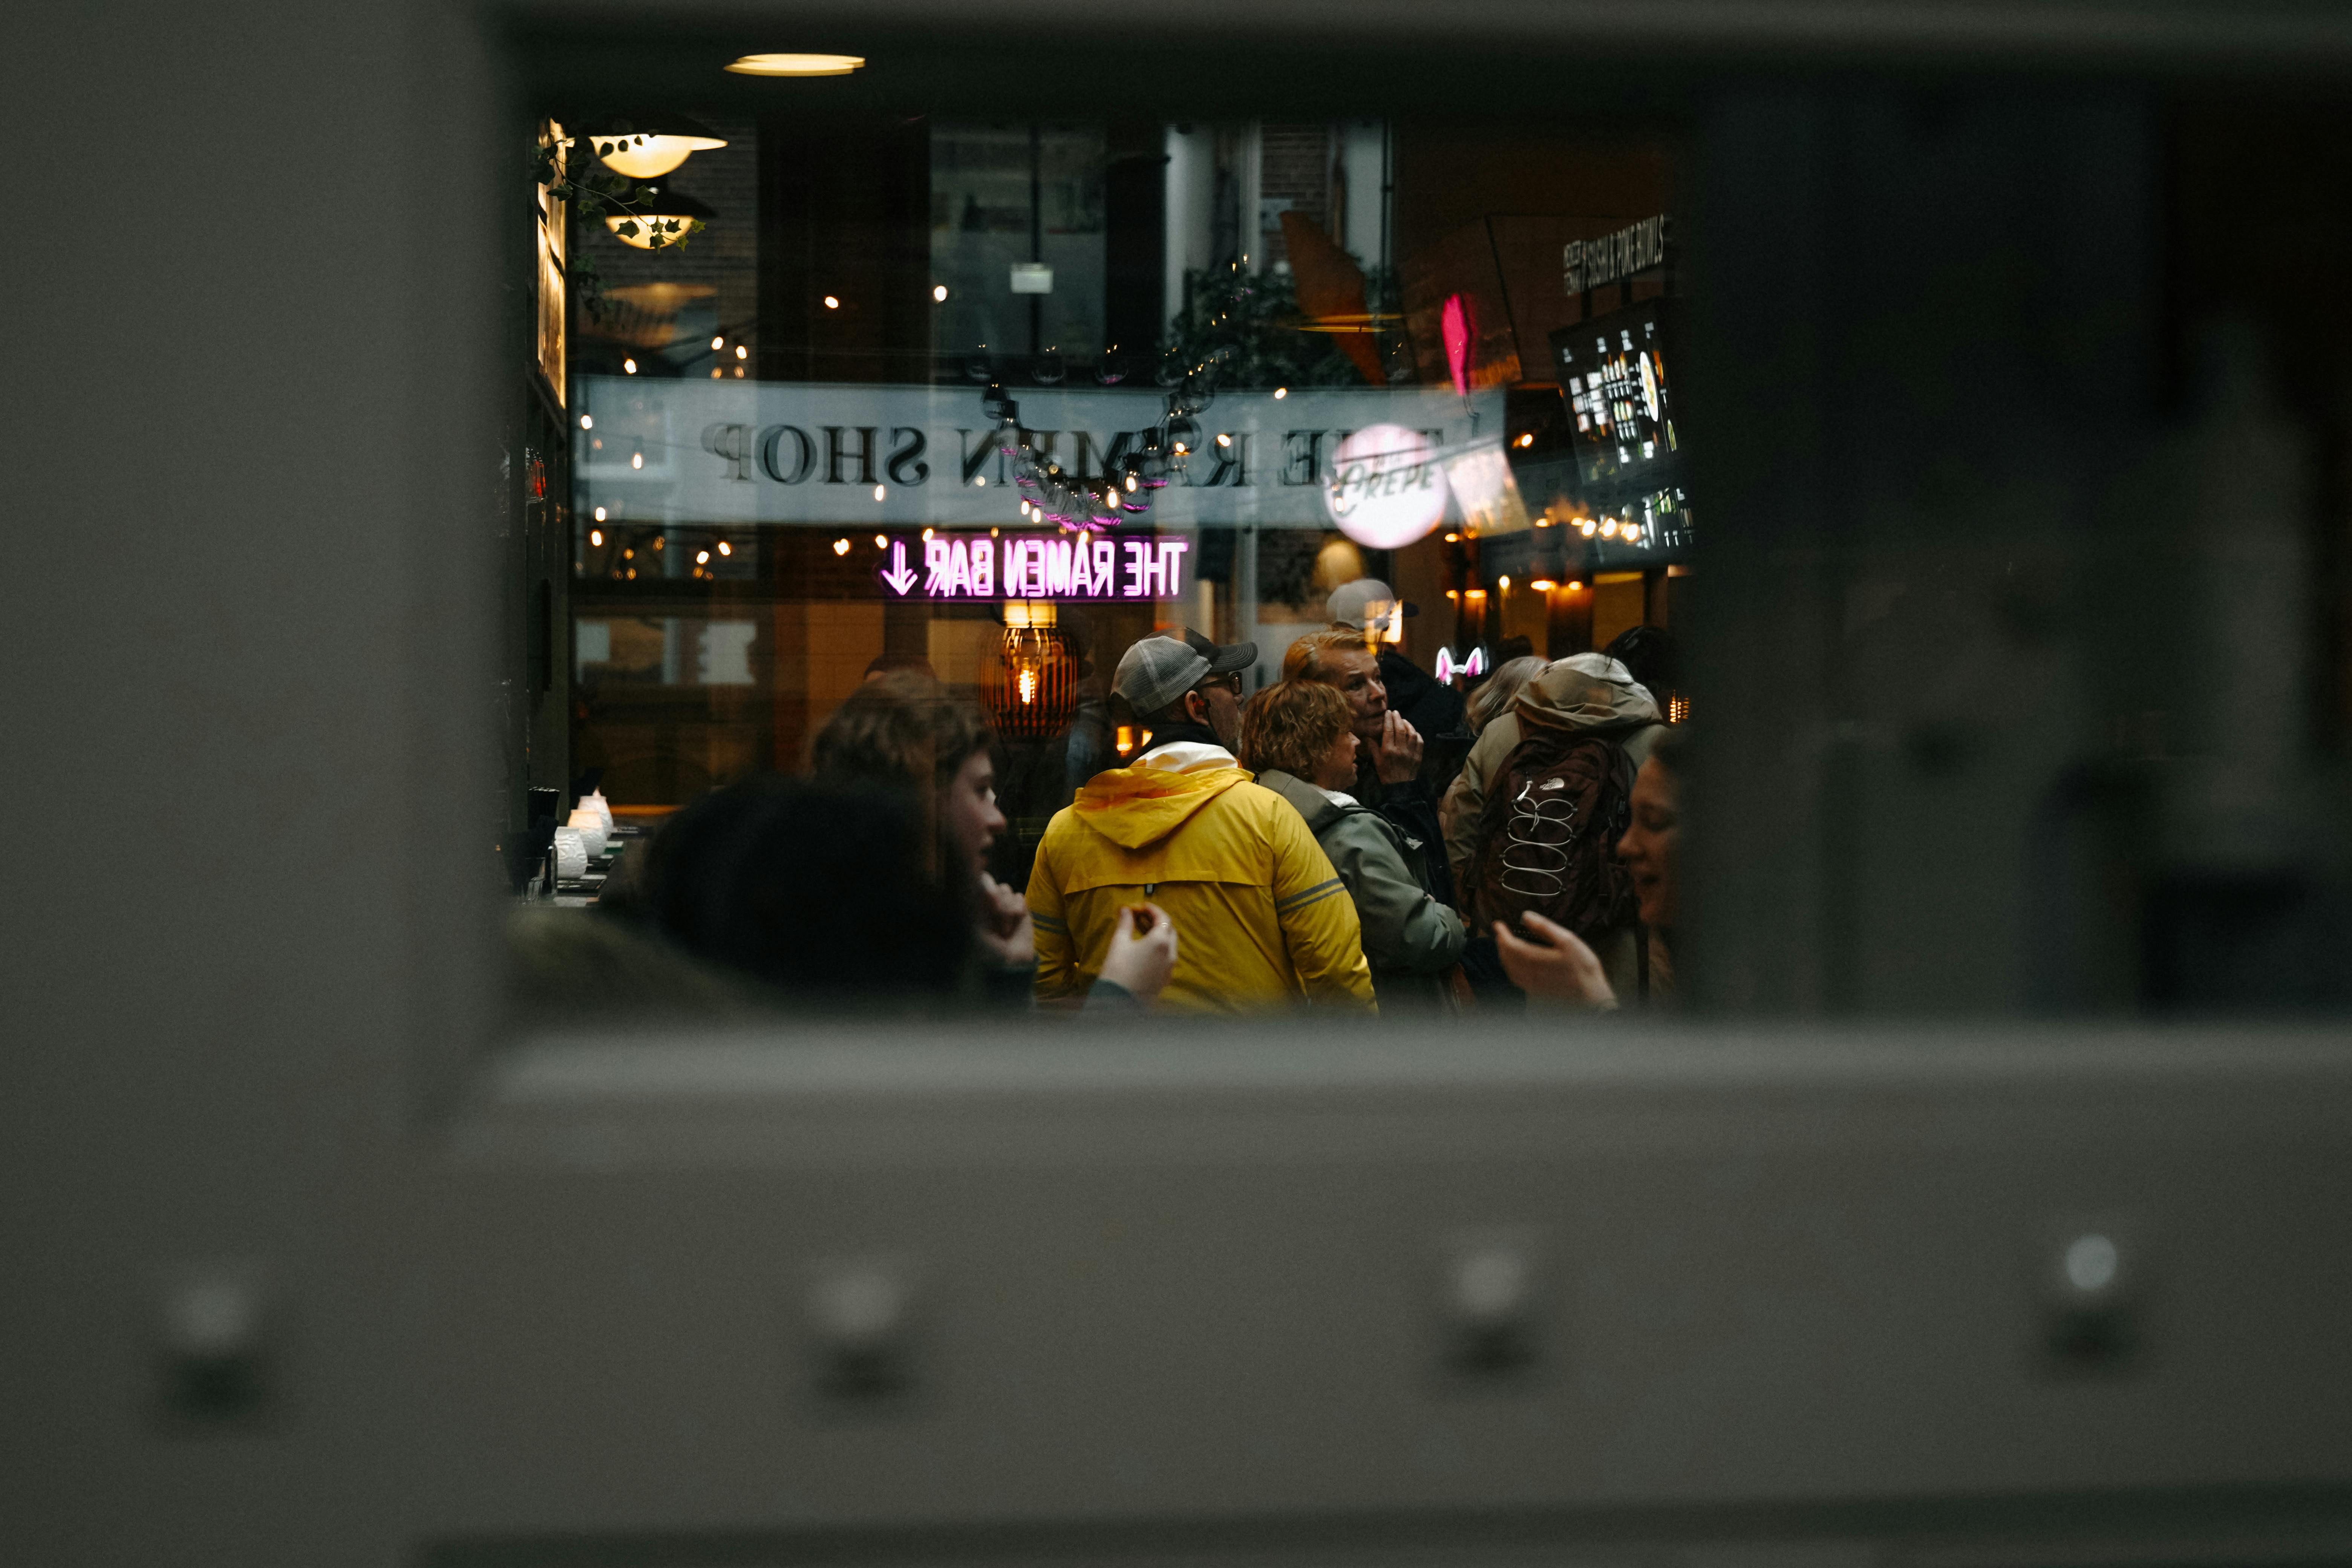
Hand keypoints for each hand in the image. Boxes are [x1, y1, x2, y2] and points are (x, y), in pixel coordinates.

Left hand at [976, 873, 1034, 967]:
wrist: (1008, 964)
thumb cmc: (984, 949)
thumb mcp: (973, 926)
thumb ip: (974, 901)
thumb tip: (981, 879)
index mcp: (971, 906)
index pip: (974, 883)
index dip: (983, 886)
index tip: (988, 900)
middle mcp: (986, 903)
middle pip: (991, 883)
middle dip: (995, 900)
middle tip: (996, 915)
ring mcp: (1003, 905)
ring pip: (1005, 889)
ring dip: (1006, 908)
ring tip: (1004, 928)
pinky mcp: (1020, 910)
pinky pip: (1019, 897)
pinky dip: (1018, 909)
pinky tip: (1015, 922)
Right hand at [1097, 903, 1177, 1002]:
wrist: (1118, 1003)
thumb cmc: (1117, 970)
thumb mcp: (1119, 943)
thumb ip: (1125, 923)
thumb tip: (1125, 910)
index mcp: (1160, 942)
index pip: (1163, 918)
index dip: (1152, 909)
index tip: (1141, 906)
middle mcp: (1170, 954)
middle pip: (1170, 930)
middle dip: (1157, 921)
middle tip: (1141, 917)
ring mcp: (1169, 969)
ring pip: (1170, 945)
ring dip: (1159, 935)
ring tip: (1142, 932)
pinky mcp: (1165, 979)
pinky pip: (1166, 959)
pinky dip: (1159, 949)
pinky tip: (1145, 950)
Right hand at [1374, 710, 1423, 783]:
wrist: (1399, 787)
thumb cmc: (1386, 774)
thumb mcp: (1377, 761)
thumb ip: (1373, 747)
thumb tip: (1367, 737)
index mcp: (1388, 751)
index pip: (1388, 730)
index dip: (1388, 720)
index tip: (1387, 713)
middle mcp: (1400, 750)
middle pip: (1400, 729)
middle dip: (1397, 718)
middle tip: (1395, 712)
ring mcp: (1410, 753)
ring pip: (1411, 733)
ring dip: (1407, 724)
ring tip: (1403, 720)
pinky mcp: (1418, 756)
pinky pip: (1420, 741)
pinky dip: (1416, 734)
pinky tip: (1412, 732)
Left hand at [1493, 912, 1614, 1006]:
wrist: (1591, 998)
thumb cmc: (1583, 969)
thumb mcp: (1568, 941)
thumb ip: (1545, 927)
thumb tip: (1526, 916)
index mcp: (1534, 959)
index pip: (1509, 945)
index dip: (1501, 934)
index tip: (1497, 924)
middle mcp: (1528, 973)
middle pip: (1506, 957)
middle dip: (1501, 944)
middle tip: (1500, 933)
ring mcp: (1531, 984)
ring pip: (1509, 969)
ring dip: (1504, 956)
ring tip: (1505, 946)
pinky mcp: (1536, 992)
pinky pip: (1516, 979)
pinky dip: (1511, 968)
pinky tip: (1516, 965)